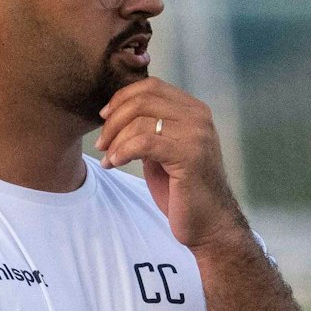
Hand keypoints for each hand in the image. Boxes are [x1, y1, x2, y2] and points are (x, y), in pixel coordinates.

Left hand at [96, 78, 247, 252]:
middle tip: (101, 143)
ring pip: (140, 121)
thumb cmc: (182, 190)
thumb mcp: (165, 149)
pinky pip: (144, 142)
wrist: (209, 224)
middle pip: (143, 100)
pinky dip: (123, 152)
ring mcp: (197, 135)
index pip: (151, 86)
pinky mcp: (189, 156)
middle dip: (113, 120)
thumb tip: (117, 111)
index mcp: (194, 110)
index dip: (122, 98)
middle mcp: (199, 117)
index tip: (104, 117)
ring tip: (108, 159)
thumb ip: (151, 127)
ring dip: (115, 140)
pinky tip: (115, 164)